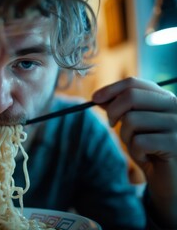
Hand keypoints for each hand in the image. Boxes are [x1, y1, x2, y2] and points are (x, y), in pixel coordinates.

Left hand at [92, 77, 176, 224]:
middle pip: (131, 97)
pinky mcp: (176, 144)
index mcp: (165, 97)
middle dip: (113, 111)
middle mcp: (175, 106)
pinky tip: (146, 157)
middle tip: (112, 124)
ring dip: (126, 136)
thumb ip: (119, 109)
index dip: (111, 89)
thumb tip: (98, 97)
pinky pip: (139, 141)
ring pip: (132, 120)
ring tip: (137, 146)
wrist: (169, 178)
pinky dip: (136, 151)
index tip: (94, 98)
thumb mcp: (132, 126)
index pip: (134, 83)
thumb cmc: (150, 150)